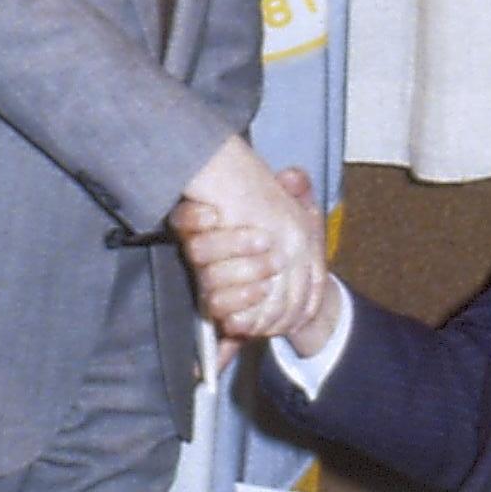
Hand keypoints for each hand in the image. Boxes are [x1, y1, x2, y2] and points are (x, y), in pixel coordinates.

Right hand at [172, 145, 331, 344]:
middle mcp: (207, 255)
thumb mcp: (300, 208)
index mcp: (216, 225)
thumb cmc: (293, 238)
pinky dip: (239, 310)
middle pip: (197, 250)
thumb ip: (297, 187)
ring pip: (208, 284)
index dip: (194, 216)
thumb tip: (291, 176)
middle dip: (231, 245)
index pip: (185, 216)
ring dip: (240, 278)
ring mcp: (212, 285)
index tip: (215, 214)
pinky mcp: (224, 313)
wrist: (304, 283)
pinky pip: (220, 315)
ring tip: (270, 277)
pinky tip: (259, 300)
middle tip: (266, 241)